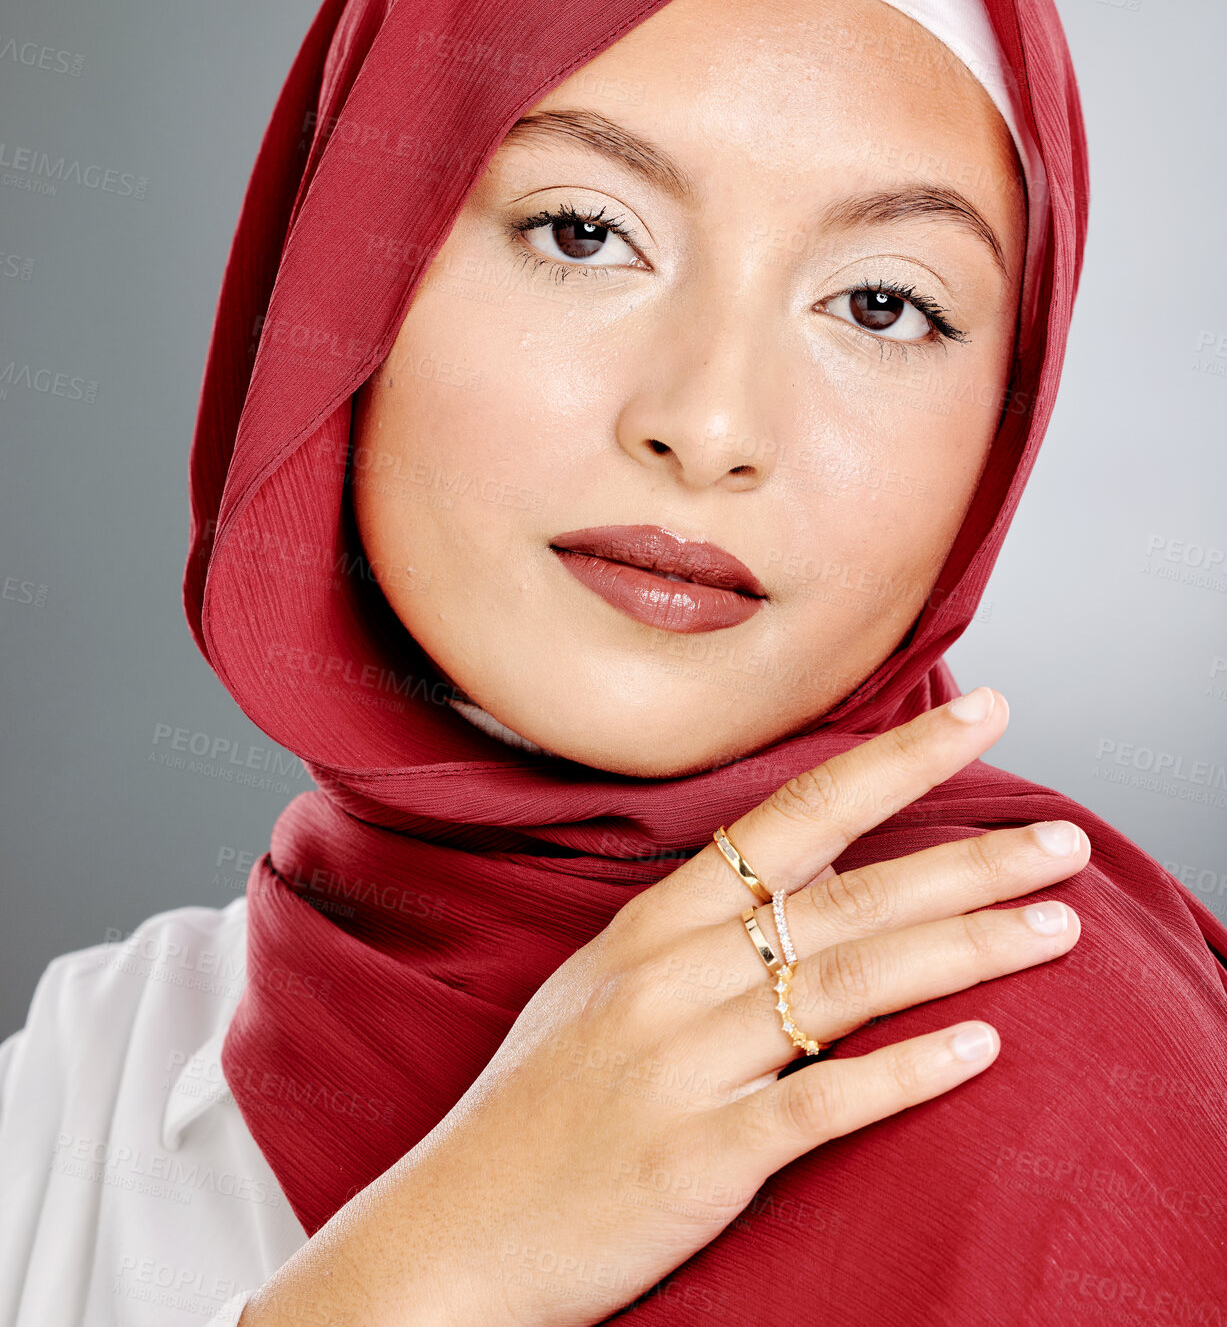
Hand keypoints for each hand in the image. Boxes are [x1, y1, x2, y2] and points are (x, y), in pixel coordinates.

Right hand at [241, 686, 1088, 1326]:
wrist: (451, 1233)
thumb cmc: (534, 1107)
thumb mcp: (604, 987)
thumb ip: (703, 927)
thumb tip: (813, 869)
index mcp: (651, 925)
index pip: (794, 817)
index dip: (894, 763)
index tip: (980, 713)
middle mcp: (672, 977)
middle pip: (846, 896)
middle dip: (967, 857)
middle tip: (1063, 837)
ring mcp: (684, 1064)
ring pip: (848, 984)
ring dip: (965, 951)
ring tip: (1057, 927)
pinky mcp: (698, 1159)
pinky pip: (819, 1106)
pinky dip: (904, 1075)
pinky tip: (981, 1049)